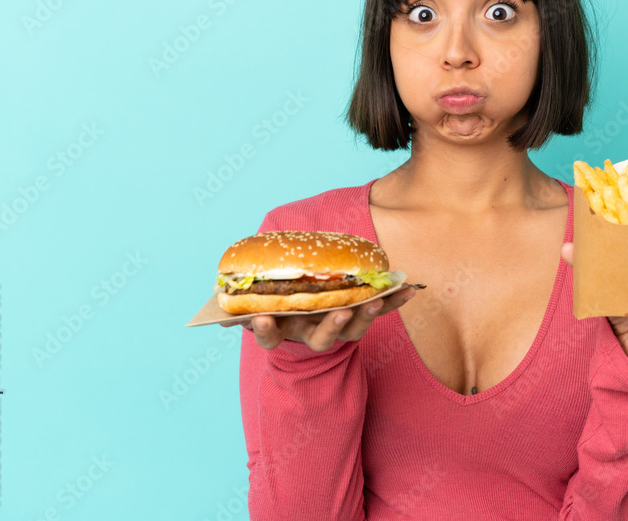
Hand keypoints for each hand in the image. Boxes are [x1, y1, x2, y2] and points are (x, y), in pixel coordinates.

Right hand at [220, 285, 416, 350]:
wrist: (307, 334)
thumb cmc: (279, 316)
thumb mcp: (260, 315)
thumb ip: (242, 312)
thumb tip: (215, 308)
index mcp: (284, 332)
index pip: (272, 336)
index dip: (268, 330)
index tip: (264, 321)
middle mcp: (312, 335)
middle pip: (323, 337)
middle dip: (332, 326)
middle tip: (340, 314)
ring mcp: (338, 330)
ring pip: (354, 331)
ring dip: (367, 315)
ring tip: (378, 299)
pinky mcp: (360, 320)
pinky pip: (379, 312)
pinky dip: (396, 300)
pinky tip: (411, 289)